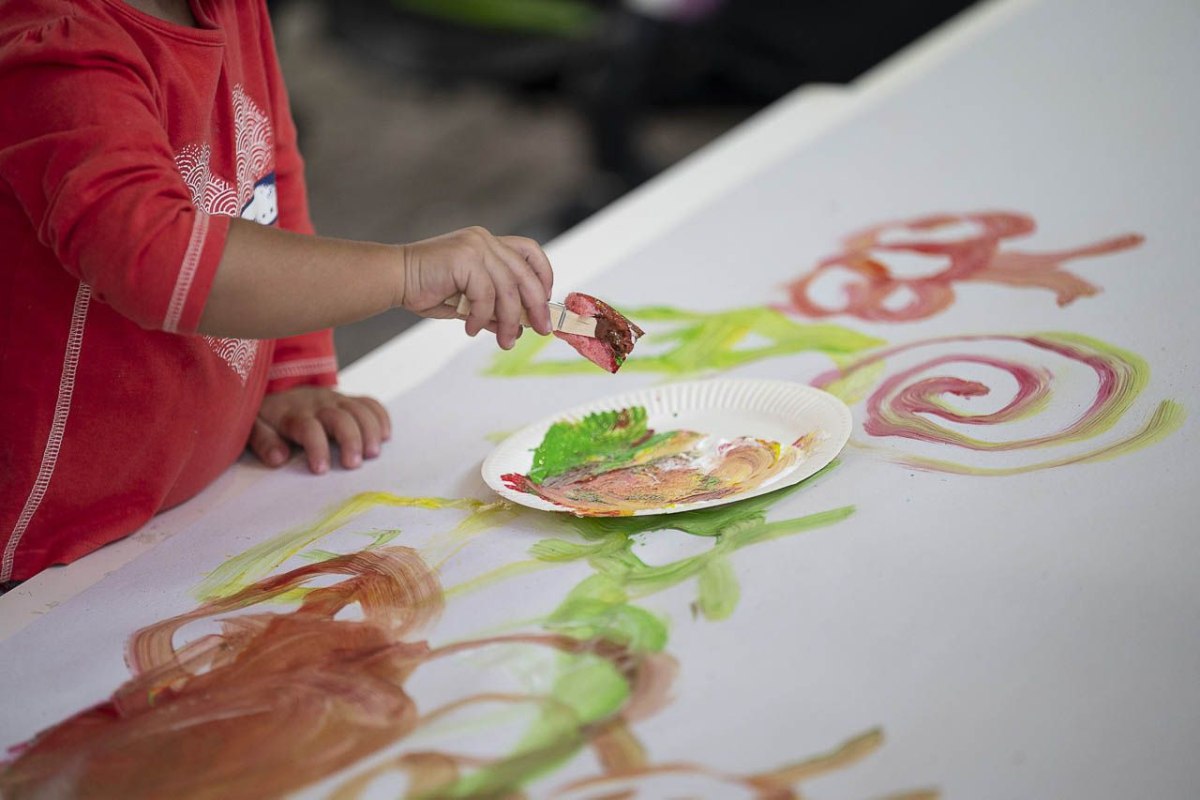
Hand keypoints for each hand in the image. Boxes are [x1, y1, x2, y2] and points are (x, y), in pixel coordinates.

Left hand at [250, 387, 391, 473]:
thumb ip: (264, 442)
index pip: (309, 428)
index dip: (317, 448)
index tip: (321, 470)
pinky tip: (385, 435)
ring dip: (371, 430)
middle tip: (354, 464)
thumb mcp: (254, 427)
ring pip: (359, 410)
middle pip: (341, 417)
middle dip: (351, 440)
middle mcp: (318, 405)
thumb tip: (279, 458)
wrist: (276, 387)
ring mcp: (336, 400)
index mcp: (294, 415)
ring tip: (374, 453)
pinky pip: (370, 403)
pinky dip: (381, 417)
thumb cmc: (266, 416)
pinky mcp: (348, 399)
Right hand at [397, 226, 553, 348]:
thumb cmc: (427, 289)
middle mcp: (485, 240)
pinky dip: (481, 317)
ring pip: (508, 289)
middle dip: (537, 305)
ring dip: (509, 321)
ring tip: (504, 341)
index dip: (544, 276)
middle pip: (526, 274)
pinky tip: (470, 329)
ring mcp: (476, 246)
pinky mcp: (465, 258)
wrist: (394, 278)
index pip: (530, 252)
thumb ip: (493, 309)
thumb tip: (518, 329)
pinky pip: (486, 295)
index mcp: (488, 243)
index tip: (545, 302)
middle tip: (541, 330)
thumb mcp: (468, 302)